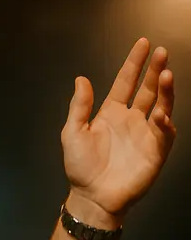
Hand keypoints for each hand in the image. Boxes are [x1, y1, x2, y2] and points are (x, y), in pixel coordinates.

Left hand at [61, 38, 176, 224]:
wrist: (91, 196)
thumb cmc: (80, 167)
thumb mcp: (72, 133)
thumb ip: (79, 106)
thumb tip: (81, 79)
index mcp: (111, 113)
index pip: (126, 82)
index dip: (134, 64)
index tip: (143, 44)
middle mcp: (131, 119)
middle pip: (147, 89)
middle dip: (155, 70)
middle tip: (161, 52)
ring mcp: (145, 133)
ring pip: (161, 105)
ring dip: (165, 90)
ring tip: (166, 74)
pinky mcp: (156, 150)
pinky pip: (165, 132)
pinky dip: (164, 122)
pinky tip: (160, 113)